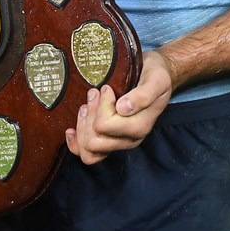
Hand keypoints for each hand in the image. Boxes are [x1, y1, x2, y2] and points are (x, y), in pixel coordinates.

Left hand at [64, 49, 174, 164]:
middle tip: (94, 93)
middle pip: (94, 141)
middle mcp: (130, 139)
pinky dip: (76, 143)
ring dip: (82, 127)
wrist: (158, 77)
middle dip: (90, 115)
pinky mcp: (110, 141)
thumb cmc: (156, 75)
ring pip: (89, 150)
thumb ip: (143, 95)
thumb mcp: (156, 79)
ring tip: (86, 106)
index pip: (105, 126)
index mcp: (140, 126)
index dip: (101, 106)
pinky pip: (88, 154)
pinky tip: (71, 129)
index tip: (106, 89)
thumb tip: (123, 108)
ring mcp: (119, 142)